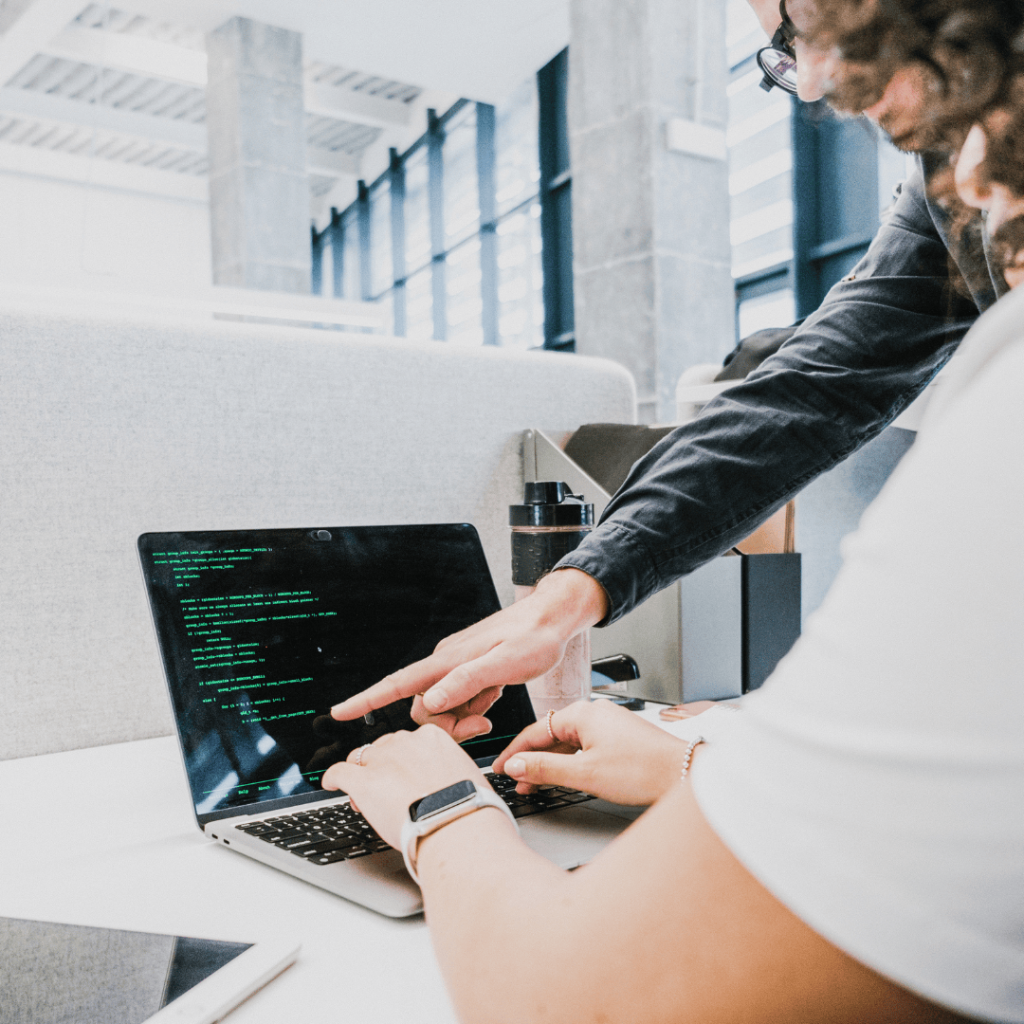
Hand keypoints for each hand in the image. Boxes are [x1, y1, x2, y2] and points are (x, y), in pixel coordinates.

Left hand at [321, 724, 488, 848]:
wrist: (457, 825)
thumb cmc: (469, 808)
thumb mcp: (467, 777)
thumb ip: (449, 772)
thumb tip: (446, 784)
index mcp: (432, 738)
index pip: (407, 742)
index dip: (400, 761)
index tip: (402, 775)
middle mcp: (405, 742)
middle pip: (382, 748)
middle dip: (380, 767)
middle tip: (384, 790)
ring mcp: (383, 760)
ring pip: (360, 758)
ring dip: (359, 773)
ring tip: (359, 794)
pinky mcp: (364, 781)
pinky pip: (339, 772)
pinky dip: (332, 778)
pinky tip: (330, 784)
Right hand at [330, 569, 607, 739]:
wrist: (552, 618)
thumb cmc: (534, 637)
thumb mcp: (506, 663)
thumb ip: (468, 682)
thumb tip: (430, 701)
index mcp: (449, 660)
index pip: (399, 683)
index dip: (367, 700)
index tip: (340, 713)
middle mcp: (447, 662)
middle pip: (423, 707)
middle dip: (444, 724)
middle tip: (481, 723)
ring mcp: (457, 667)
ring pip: (442, 708)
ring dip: (462, 718)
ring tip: (490, 709)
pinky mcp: (469, 672)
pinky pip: (459, 701)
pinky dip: (472, 709)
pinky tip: (493, 698)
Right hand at [492, 699, 690, 805]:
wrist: (684, 774)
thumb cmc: (642, 770)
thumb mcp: (584, 773)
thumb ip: (544, 767)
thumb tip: (515, 765)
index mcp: (582, 713)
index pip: (534, 731)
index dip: (513, 752)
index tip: (500, 768)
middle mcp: (594, 713)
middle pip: (551, 736)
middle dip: (531, 760)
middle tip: (517, 783)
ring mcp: (608, 724)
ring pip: (568, 742)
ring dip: (551, 763)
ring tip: (537, 785)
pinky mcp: (619, 737)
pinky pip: (584, 746)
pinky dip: (570, 762)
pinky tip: (566, 777)